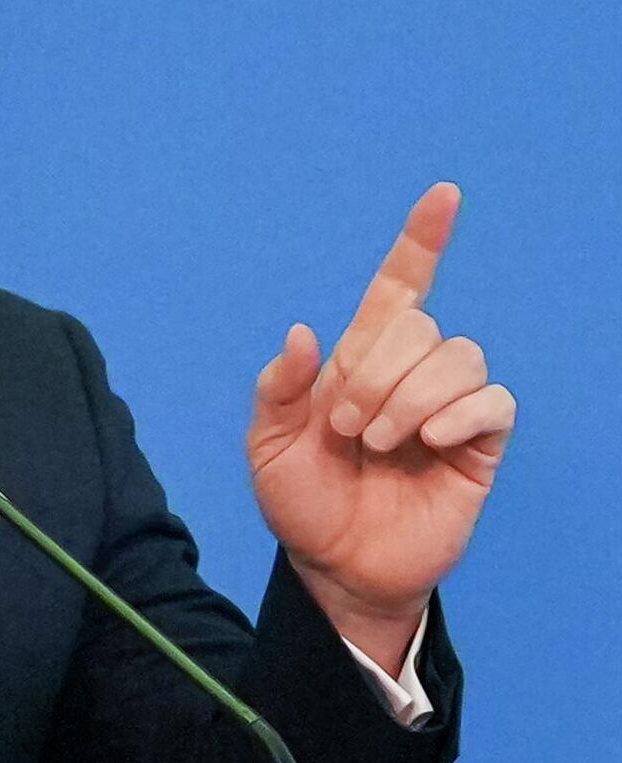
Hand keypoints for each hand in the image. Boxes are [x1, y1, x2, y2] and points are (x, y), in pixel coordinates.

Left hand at [246, 183, 515, 657]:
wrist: (333, 567)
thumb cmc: (302, 504)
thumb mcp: (268, 446)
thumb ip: (278, 389)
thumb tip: (303, 334)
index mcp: (357, 363)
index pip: (399, 289)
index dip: (421, 242)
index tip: (443, 196)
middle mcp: (408, 376)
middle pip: (419, 326)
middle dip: (377, 372)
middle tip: (347, 428)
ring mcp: (446, 409)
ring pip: (459, 358)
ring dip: (411, 398)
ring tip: (380, 444)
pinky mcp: (478, 446)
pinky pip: (493, 402)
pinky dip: (458, 416)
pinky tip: (428, 445)